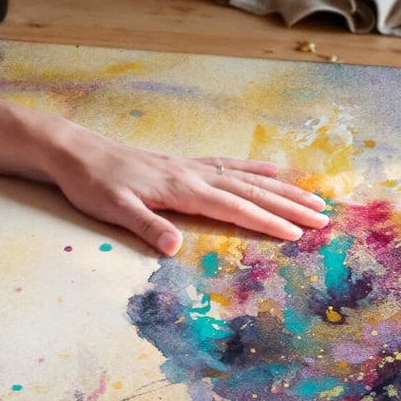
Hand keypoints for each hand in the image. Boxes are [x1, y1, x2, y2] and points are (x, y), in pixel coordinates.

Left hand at [47, 124, 328, 255]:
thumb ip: (146, 226)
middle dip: (288, 205)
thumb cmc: (92, 185)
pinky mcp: (184, 164)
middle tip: (324, 217)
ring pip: (246, 177)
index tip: (298, 234)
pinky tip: (271, 171)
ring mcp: (191, 167)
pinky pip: (229, 165)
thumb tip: (174, 247)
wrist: (76, 153)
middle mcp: (193, 174)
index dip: (266, 221)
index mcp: (181, 189)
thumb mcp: (112, 209)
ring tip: (313, 197)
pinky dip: (255, 169)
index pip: (233, 207)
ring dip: (281, 188)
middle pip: (251, 190)